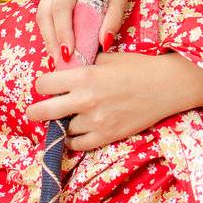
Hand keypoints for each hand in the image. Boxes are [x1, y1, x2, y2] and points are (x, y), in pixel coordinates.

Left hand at [24, 51, 202, 150]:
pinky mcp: (107, 136)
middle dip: (36, 111)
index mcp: (84, 76)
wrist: (167, 86)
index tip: (47, 86)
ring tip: (65, 120)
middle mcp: (85, 100)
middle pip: (42, 111)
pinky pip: (78, 145)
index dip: (44, 84)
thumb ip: (85, 65)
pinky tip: (75, 133)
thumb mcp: (108, 58)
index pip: (44, 84)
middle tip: (34, 112)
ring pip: (62, 129)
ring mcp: (95, 121)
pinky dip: (73, 140)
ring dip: (61, 125)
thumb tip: (67, 68)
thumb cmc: (139, 67)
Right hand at [34, 0, 155, 64]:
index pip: (61, 7)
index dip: (63, 32)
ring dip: (49, 40)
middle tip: (61, 63)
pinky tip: (58, 49)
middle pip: (45, 14)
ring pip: (42, 18)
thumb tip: (104, 43)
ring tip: (59, 61)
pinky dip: (51, 34)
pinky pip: (45, 18)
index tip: (68, 53)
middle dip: (52, 41)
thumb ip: (113, 19)